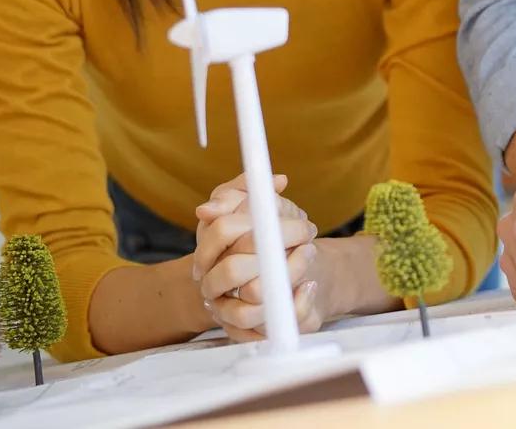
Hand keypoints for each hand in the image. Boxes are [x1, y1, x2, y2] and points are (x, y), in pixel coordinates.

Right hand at [190, 173, 319, 340]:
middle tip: (305, 235)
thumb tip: (276, 182)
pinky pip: (271, 326)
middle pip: (233, 269)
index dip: (255, 220)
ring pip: (253, 298)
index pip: (220, 230)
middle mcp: (212, 282)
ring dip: (289, 273)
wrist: (273, 279)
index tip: (286, 213)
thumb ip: (252, 189)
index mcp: (208, 249)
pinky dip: (295, 303)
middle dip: (274, 248)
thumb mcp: (254, 207)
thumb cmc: (261, 239)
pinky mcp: (250, 333)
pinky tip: (308, 286)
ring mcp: (228, 310)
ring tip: (308, 254)